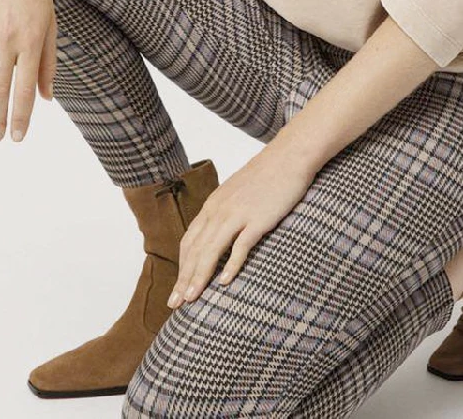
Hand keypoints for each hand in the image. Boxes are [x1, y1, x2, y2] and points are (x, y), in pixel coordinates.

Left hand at [168, 144, 316, 307]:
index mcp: (212, 206)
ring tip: (192, 299)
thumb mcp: (236, 195)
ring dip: (199, 276)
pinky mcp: (258, 218)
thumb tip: (218, 235)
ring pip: (211, 250)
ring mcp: (237, 214)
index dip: (181, 268)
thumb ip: (225, 214)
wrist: (287, 157)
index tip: (177, 289)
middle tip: (175, 304)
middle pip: (195, 250)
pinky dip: (232, 265)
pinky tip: (225, 283)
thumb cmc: (264, 178)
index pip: (189, 242)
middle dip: (183, 279)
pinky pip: (241, 245)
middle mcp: (218, 211)